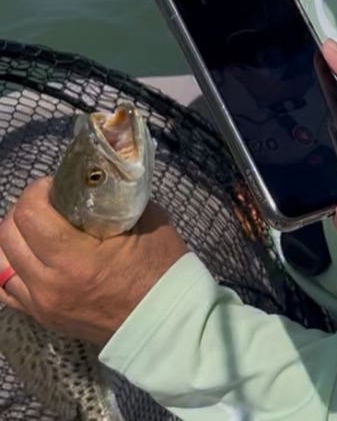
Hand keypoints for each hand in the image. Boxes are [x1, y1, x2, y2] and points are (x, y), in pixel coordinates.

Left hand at [0, 179, 187, 345]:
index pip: (29, 215)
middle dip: (23, 210)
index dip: (36, 191)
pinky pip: (6, 287)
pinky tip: (32, 253)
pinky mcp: (40, 316)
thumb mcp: (145, 219)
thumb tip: (96, 175)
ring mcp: (41, 305)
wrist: (164, 319)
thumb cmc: (160, 266)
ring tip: (40, 227)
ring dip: (15, 237)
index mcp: (76, 260)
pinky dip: (12, 265)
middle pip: (7, 235)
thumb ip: (114, 196)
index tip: (55, 185)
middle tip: (49, 201)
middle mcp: (49, 285)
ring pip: (0, 262)